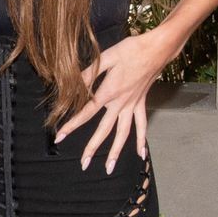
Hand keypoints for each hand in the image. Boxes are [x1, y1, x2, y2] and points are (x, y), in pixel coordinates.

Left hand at [52, 30, 170, 172]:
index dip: (72, 124)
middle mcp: (121, 102)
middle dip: (92, 147)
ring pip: (123, 133)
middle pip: (104, 129)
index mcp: (109, 91)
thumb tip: (73, 84)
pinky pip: (142, 125)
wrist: (157, 49)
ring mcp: (133, 105)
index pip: (86, 112)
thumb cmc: (131, 49)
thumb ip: (89, 73)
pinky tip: (141, 154)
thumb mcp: (106, 57)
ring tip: (109, 168)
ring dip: (116, 151)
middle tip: (83, 163)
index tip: (60, 135)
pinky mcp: (141, 103)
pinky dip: (141, 140)